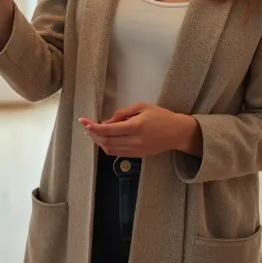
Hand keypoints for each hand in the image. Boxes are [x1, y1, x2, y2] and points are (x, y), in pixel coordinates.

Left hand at [79, 102, 195, 157]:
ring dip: (99, 141)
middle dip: (93, 134)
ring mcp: (136, 150)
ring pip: (110, 149)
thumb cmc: (161, 116)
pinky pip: (117, 153)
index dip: (93, 127)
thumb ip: (122, 113)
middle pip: (106, 141)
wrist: (177, 133)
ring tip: (95, 132)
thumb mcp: (142, 107)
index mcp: (136, 126)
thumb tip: (107, 121)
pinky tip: (106, 138)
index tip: (84, 121)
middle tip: (88, 126)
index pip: (108, 129)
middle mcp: (135, 141)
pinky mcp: (137, 156)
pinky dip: (108, 146)